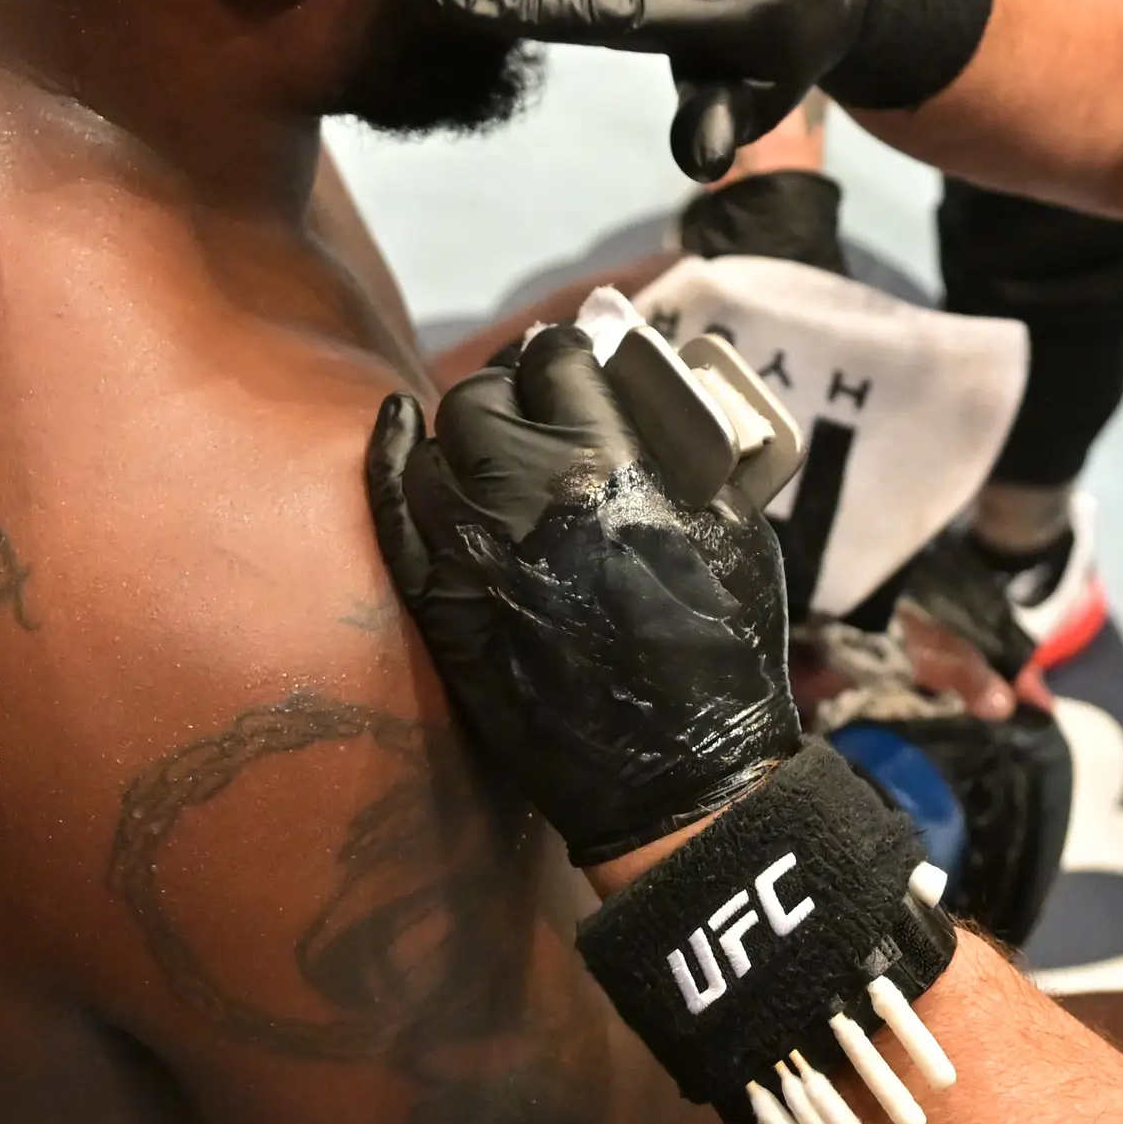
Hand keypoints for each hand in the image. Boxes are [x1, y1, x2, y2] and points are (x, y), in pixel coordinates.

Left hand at [366, 324, 803, 864]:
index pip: (559, 359)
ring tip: (493, 442)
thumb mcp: (732, 519)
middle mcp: (524, 491)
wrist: (674, 770)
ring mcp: (468, 547)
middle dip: (514, 391)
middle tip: (539, 411)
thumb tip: (638, 385)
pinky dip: (390, 458)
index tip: (575, 362)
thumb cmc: (722, 641)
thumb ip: (683, 443)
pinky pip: (393, 507)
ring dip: (464, 431)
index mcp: (607, 461)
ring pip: (436, 442)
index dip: (569, 354)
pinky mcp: (437, 602)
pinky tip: (396, 426)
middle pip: (486, 395)